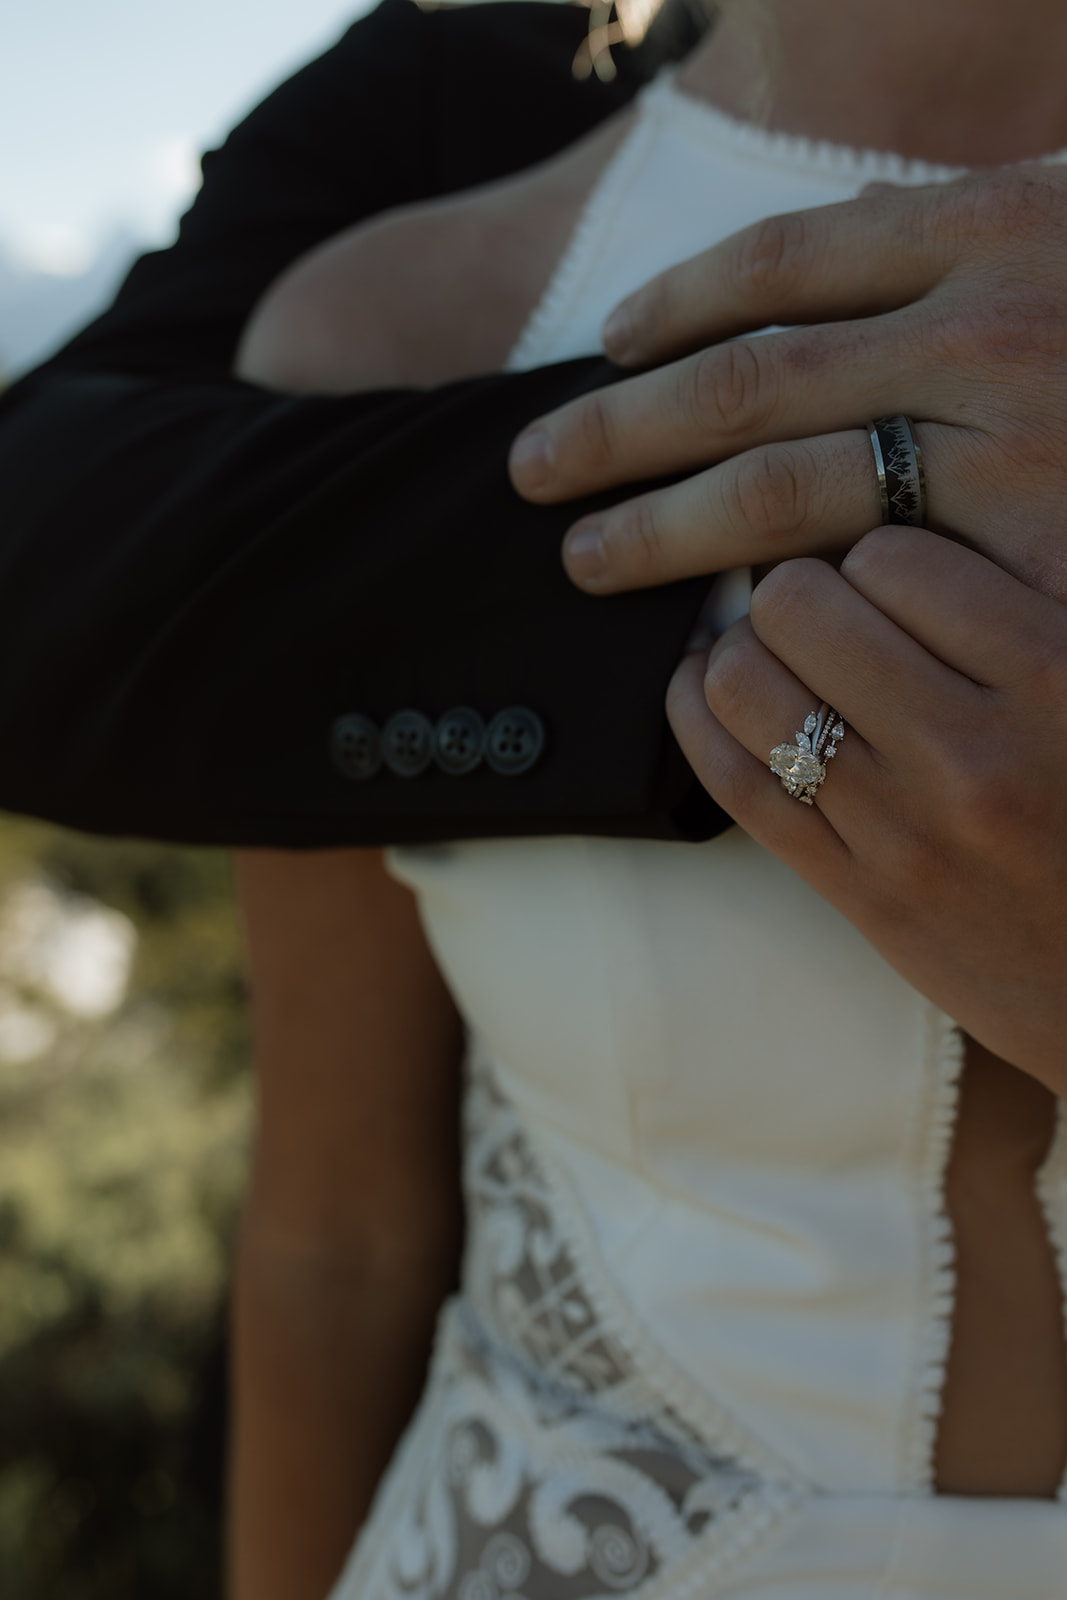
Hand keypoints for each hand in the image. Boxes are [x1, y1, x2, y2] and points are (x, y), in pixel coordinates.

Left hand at [507, 165, 1066, 602]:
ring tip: (581, 556)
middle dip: (622, 426)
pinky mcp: (1032, 558)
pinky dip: (771, 599)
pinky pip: (865, 580)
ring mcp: (1016, 446)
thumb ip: (978, 245)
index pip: (788, 258)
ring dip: (662, 523)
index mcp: (1005, 222)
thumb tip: (852, 270)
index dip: (679, 303)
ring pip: (782, 487)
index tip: (606, 345)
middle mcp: (996, 322)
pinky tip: (709, 622)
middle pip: (750, 376)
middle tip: (532, 469)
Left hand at [665, 526, 1066, 1094]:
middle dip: (793, 593)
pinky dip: (695, 714)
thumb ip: (1018, 612)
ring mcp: (902, 830)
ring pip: (746, 682)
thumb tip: (879, 548)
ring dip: (738, 648)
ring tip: (759, 647)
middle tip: (814, 609)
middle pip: (801, 606)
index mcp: (1054, 675)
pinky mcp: (858, 892)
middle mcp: (971, 752)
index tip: (881, 578)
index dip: (874, 555)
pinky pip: (732, 778)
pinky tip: (702, 688)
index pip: (895, 556)